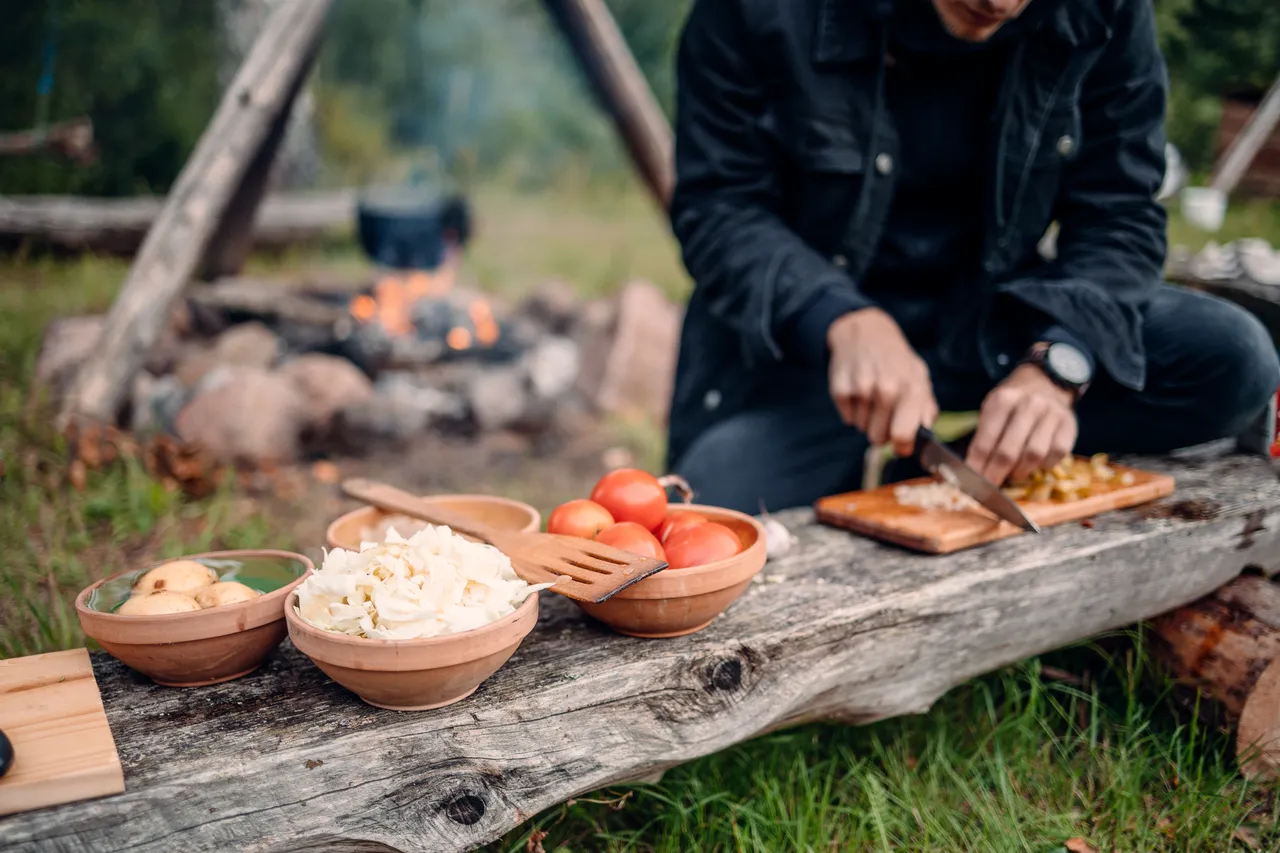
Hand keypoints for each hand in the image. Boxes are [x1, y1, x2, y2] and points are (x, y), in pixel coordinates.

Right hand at [827, 308, 937, 456]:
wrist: (864, 331)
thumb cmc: (895, 359)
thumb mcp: (918, 375)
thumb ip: (925, 406)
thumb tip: (925, 431)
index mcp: (910, 389)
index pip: (903, 436)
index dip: (902, 447)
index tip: (901, 445)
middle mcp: (886, 389)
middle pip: (879, 438)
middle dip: (882, 432)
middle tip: (885, 414)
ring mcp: (861, 389)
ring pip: (862, 429)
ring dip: (867, 419)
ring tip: (872, 397)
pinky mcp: (840, 390)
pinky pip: (848, 419)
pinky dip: (853, 412)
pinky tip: (859, 393)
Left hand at [966, 363, 1077, 484]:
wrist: (1045, 382)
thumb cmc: (1012, 403)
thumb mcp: (991, 409)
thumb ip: (983, 436)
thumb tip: (973, 471)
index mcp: (1003, 400)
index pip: (985, 441)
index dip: (977, 466)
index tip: (971, 483)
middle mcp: (1029, 405)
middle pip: (1009, 452)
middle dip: (996, 474)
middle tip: (989, 487)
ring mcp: (1052, 414)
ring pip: (1034, 455)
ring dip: (1021, 471)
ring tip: (1013, 473)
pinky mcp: (1069, 425)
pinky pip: (1056, 454)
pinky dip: (1044, 465)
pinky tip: (1035, 464)